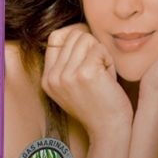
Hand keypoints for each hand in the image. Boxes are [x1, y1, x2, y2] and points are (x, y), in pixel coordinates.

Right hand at [42, 22, 133, 138]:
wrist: (109, 128)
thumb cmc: (98, 104)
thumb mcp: (73, 84)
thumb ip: (68, 61)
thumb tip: (77, 29)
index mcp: (47, 78)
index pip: (55, 36)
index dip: (76, 36)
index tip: (90, 48)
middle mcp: (53, 76)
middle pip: (74, 35)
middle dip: (92, 47)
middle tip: (99, 68)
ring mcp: (67, 75)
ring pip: (87, 39)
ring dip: (101, 53)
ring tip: (103, 73)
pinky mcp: (84, 73)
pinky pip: (100, 49)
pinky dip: (109, 60)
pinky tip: (109, 78)